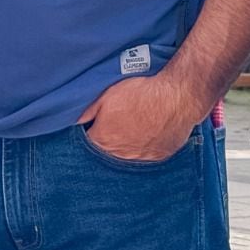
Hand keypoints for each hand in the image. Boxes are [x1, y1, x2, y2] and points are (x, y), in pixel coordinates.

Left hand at [77, 74, 197, 162]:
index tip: (96, 124)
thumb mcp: (106, 94)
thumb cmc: (140, 91)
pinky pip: (147, 154)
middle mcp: (121, 154)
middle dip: (109, 138)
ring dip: (127, 143)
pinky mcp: (160, 156)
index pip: (88, 144)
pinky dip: (146, 144)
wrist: (176, 95)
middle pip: (108, 151)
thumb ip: (87, 111)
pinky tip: (149, 130)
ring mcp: (142, 158)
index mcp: (103, 140)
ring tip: (134, 124)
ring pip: (128, 154)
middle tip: (117, 122)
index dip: (91, 132)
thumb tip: (74, 122)